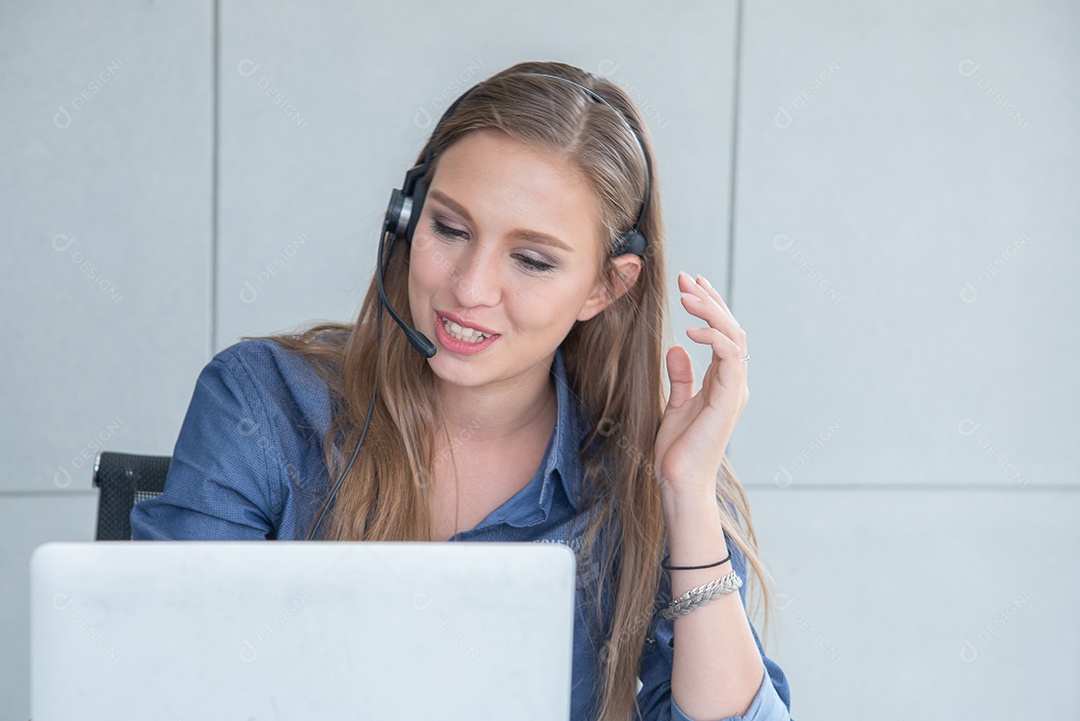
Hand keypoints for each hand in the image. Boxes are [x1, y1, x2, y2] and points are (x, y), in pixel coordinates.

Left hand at [654, 271, 749, 507]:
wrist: (679, 483)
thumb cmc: (676, 451)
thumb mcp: (674, 406)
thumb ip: (681, 378)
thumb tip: (677, 348)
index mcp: (724, 383)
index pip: (723, 335)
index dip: (710, 307)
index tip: (691, 284)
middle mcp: (734, 384)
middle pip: (731, 329)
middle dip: (710, 300)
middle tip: (687, 278)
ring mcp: (734, 391)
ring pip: (733, 337)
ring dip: (711, 312)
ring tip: (688, 295)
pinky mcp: (729, 400)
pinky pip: (730, 358)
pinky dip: (713, 338)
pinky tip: (690, 330)